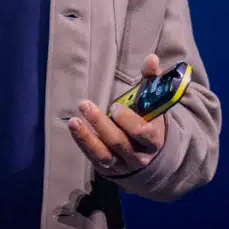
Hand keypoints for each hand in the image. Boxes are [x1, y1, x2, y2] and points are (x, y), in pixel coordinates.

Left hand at [68, 53, 167, 176]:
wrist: (151, 156)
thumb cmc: (151, 122)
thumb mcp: (155, 103)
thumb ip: (152, 80)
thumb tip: (151, 57)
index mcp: (153, 140)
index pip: (142, 133)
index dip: (128, 121)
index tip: (114, 106)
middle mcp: (139, 156)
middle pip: (119, 142)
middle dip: (100, 124)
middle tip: (86, 105)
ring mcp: (123, 165)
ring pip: (104, 154)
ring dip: (87, 138)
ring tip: (73, 121)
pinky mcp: (109, 171)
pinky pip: (94, 158)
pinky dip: (83, 144)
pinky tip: (74, 129)